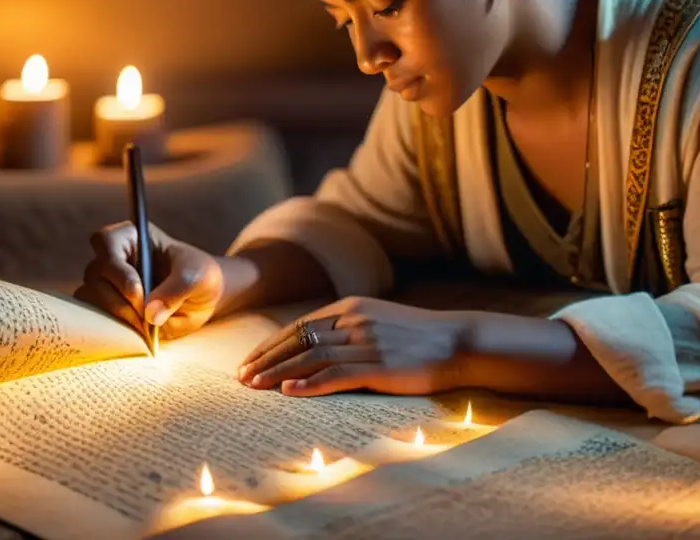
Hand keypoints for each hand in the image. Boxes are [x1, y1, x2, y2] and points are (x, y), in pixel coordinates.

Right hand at [74, 221, 223, 339]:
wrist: (204, 297)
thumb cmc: (199, 275)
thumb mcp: (196, 277)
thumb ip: (175, 290)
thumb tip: (150, 315)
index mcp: (133, 238)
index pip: (105, 241)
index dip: (115, 265)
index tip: (137, 291)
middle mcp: (115, 259)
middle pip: (95, 273)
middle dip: (120, 298)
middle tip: (145, 314)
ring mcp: (110, 284)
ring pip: (92, 297)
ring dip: (117, 313)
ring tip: (146, 324)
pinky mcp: (111, 308)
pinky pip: (96, 317)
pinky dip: (114, 327)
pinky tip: (138, 331)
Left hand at [237, 297, 465, 396]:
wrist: (458, 342)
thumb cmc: (418, 336)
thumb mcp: (378, 320)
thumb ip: (348, 328)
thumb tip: (315, 345)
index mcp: (351, 307)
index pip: (299, 326)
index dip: (271, 345)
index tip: (249, 361)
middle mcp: (354, 320)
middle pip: (298, 339)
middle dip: (266, 358)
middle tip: (241, 377)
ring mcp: (366, 342)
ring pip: (310, 357)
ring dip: (278, 372)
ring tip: (255, 386)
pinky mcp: (379, 366)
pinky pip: (335, 374)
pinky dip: (309, 384)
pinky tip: (289, 393)